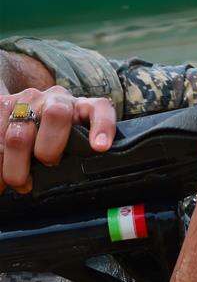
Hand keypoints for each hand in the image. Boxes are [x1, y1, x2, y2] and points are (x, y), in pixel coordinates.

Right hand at [0, 86, 115, 192]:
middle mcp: (56, 99)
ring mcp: (27, 100)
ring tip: (20, 182)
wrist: (30, 110)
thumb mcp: (76, 141)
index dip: (102, 126)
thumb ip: (82, 151)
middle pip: (55, 115)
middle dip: (50, 148)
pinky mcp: (2, 106)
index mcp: (83, 107)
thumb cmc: (60, 135)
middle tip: (47, 164)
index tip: (100, 147)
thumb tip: (82, 181)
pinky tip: (2, 178)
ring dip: (16, 165)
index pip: (99, 109)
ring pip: (18, 134)